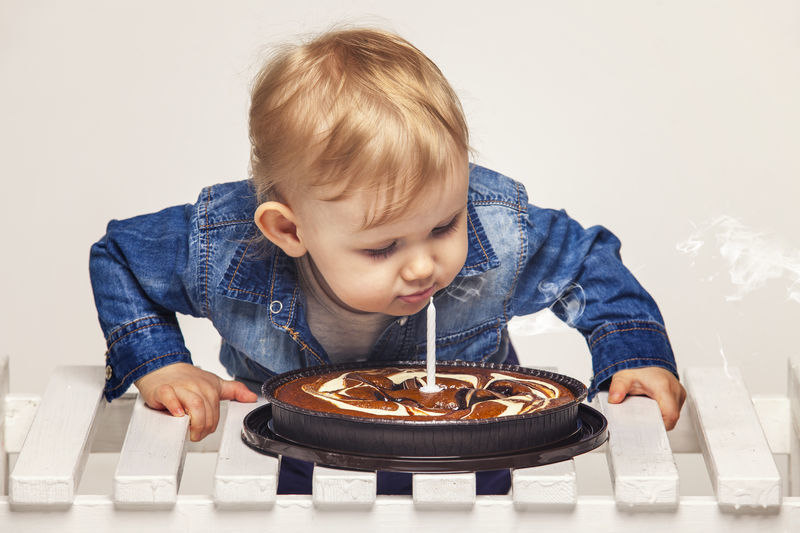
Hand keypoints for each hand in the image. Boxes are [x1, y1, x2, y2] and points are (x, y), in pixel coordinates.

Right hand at [134, 362, 257, 440]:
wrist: (162, 367)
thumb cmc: (188, 379)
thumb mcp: (215, 384)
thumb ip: (234, 391)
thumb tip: (252, 398)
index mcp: (210, 387)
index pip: (216, 412)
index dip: (211, 426)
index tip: (204, 431)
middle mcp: (196, 386)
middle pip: (206, 410)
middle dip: (202, 427)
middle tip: (195, 435)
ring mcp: (179, 387)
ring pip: (194, 404)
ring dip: (194, 421)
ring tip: (188, 430)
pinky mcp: (162, 389)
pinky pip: (170, 396)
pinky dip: (174, 406)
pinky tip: (177, 414)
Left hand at [607, 366, 686, 429]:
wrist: (646, 357)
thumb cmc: (637, 367)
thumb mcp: (623, 377)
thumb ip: (617, 388)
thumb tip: (614, 399)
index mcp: (664, 387)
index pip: (670, 416)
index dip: (659, 425)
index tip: (647, 426)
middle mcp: (675, 390)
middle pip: (671, 417)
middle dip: (656, 420)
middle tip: (641, 416)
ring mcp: (679, 393)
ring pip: (673, 414)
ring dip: (660, 415)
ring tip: (646, 409)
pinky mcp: (679, 395)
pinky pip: (673, 409)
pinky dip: (663, 410)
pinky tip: (652, 406)